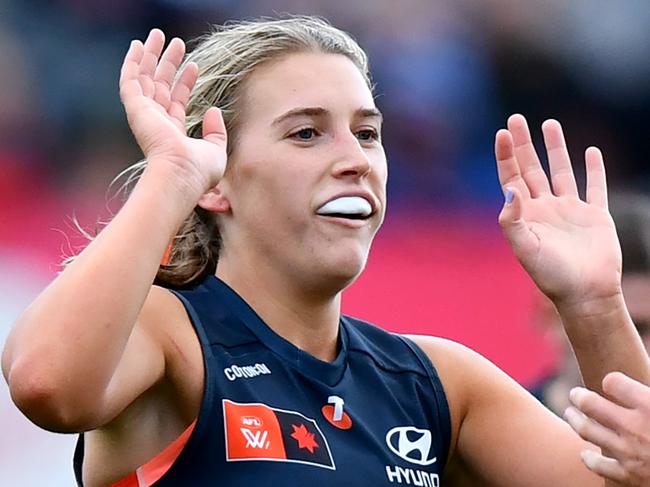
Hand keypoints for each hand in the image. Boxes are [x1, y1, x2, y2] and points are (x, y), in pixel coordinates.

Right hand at [120, 29, 226, 196]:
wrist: (181, 174)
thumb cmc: (198, 171)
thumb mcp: (216, 150)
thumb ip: (215, 131)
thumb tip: (213, 110)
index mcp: (172, 133)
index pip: (177, 101)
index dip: (185, 82)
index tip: (193, 65)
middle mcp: (156, 122)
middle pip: (161, 85)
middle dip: (168, 63)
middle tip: (176, 43)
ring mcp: (145, 115)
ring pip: (145, 78)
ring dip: (151, 56)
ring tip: (159, 35)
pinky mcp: (136, 108)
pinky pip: (130, 80)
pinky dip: (132, 62)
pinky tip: (138, 46)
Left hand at [495, 114, 621, 308]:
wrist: (585, 294)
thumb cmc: (552, 275)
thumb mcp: (526, 248)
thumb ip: (513, 221)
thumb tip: (509, 190)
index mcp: (525, 214)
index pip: (511, 177)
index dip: (506, 155)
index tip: (502, 132)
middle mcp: (544, 208)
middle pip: (531, 168)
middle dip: (523, 144)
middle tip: (516, 118)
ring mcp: (569, 210)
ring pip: (560, 171)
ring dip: (554, 148)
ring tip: (548, 123)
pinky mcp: (595, 215)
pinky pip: (594, 187)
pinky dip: (593, 169)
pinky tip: (590, 152)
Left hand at [564, 372, 649, 485]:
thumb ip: (649, 397)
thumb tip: (635, 387)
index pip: (612, 381)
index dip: (612, 382)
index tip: (611, 383)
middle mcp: (635, 426)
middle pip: (590, 403)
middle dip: (579, 396)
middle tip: (575, 394)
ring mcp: (629, 452)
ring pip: (585, 429)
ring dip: (574, 419)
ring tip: (570, 414)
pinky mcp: (629, 475)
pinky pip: (597, 464)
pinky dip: (588, 458)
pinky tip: (585, 454)